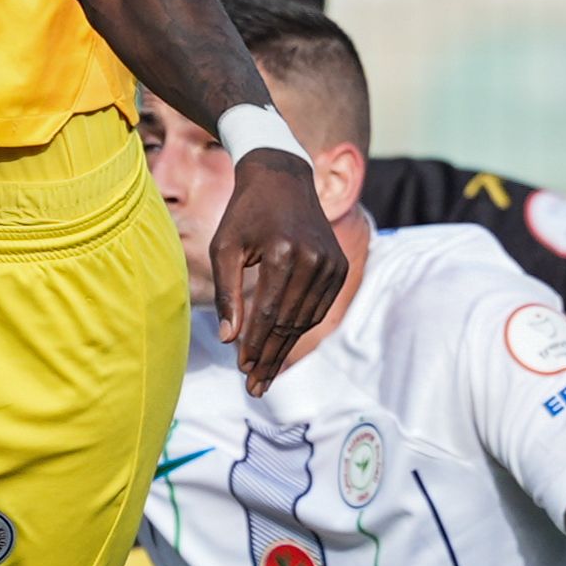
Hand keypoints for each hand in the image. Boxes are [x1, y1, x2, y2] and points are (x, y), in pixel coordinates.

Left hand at [209, 149, 346, 393]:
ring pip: (306, 319)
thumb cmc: (244, 212)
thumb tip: (228, 341)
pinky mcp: (340, 265)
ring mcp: (333, 263)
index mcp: (286, 253)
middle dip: (270, 356)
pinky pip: (319, 307)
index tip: (242, 370)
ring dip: (285, 348)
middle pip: (290, 322)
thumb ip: (228, 293)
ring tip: (264, 373)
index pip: (270, 313)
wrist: (282, 178)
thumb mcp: (225, 246)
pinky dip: (300, 328)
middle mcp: (315, 260)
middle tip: (255, 386)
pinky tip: (282, 346)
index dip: (255, 344)